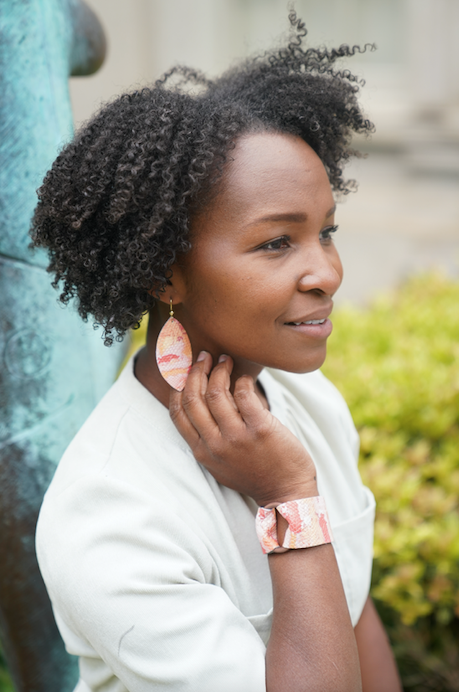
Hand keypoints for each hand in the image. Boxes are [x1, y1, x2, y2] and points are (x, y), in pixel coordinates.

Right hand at [169, 352, 317, 506]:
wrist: (286, 493)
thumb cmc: (254, 474)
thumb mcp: (220, 463)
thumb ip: (208, 437)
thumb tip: (200, 401)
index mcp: (202, 451)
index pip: (178, 413)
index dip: (178, 387)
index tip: (184, 371)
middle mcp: (215, 444)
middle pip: (194, 398)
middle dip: (196, 372)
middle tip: (204, 357)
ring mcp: (237, 437)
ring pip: (216, 392)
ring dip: (219, 370)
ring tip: (225, 361)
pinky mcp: (260, 429)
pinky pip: (244, 394)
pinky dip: (242, 381)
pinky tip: (245, 379)